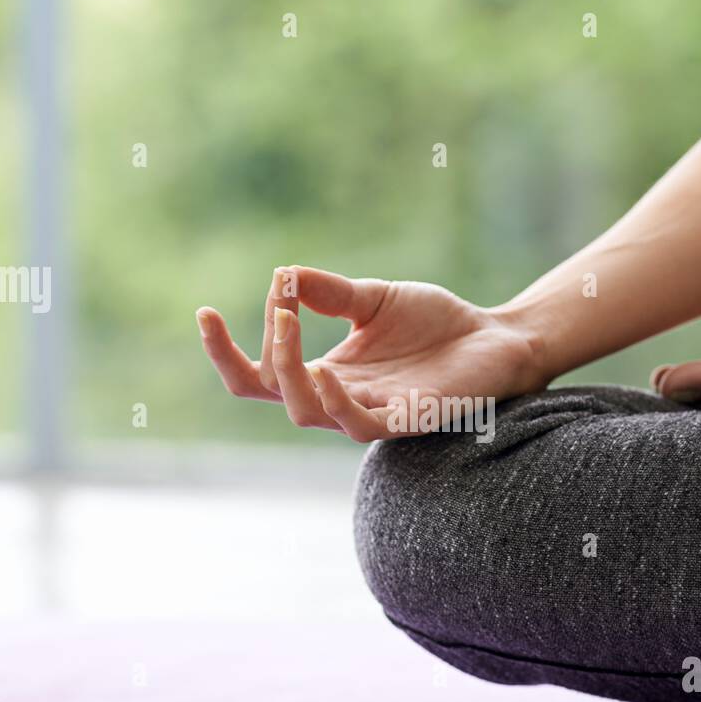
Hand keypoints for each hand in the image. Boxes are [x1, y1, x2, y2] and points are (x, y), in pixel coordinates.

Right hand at [196, 267, 542, 440]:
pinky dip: (335, 400)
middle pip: (271, 394)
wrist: (495, 337)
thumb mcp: (372, 298)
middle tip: (275, 309)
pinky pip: (358, 424)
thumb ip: (327, 292)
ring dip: (288, 370)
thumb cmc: (436, 323)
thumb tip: (280, 277)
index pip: (257, 376)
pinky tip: (326, 370)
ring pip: (306, 411)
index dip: (224, 352)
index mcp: (324, 372)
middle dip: (251, 355)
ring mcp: (370, 412)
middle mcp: (339, 397)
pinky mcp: (406, 420)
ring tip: (288, 324)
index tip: (205, 312)